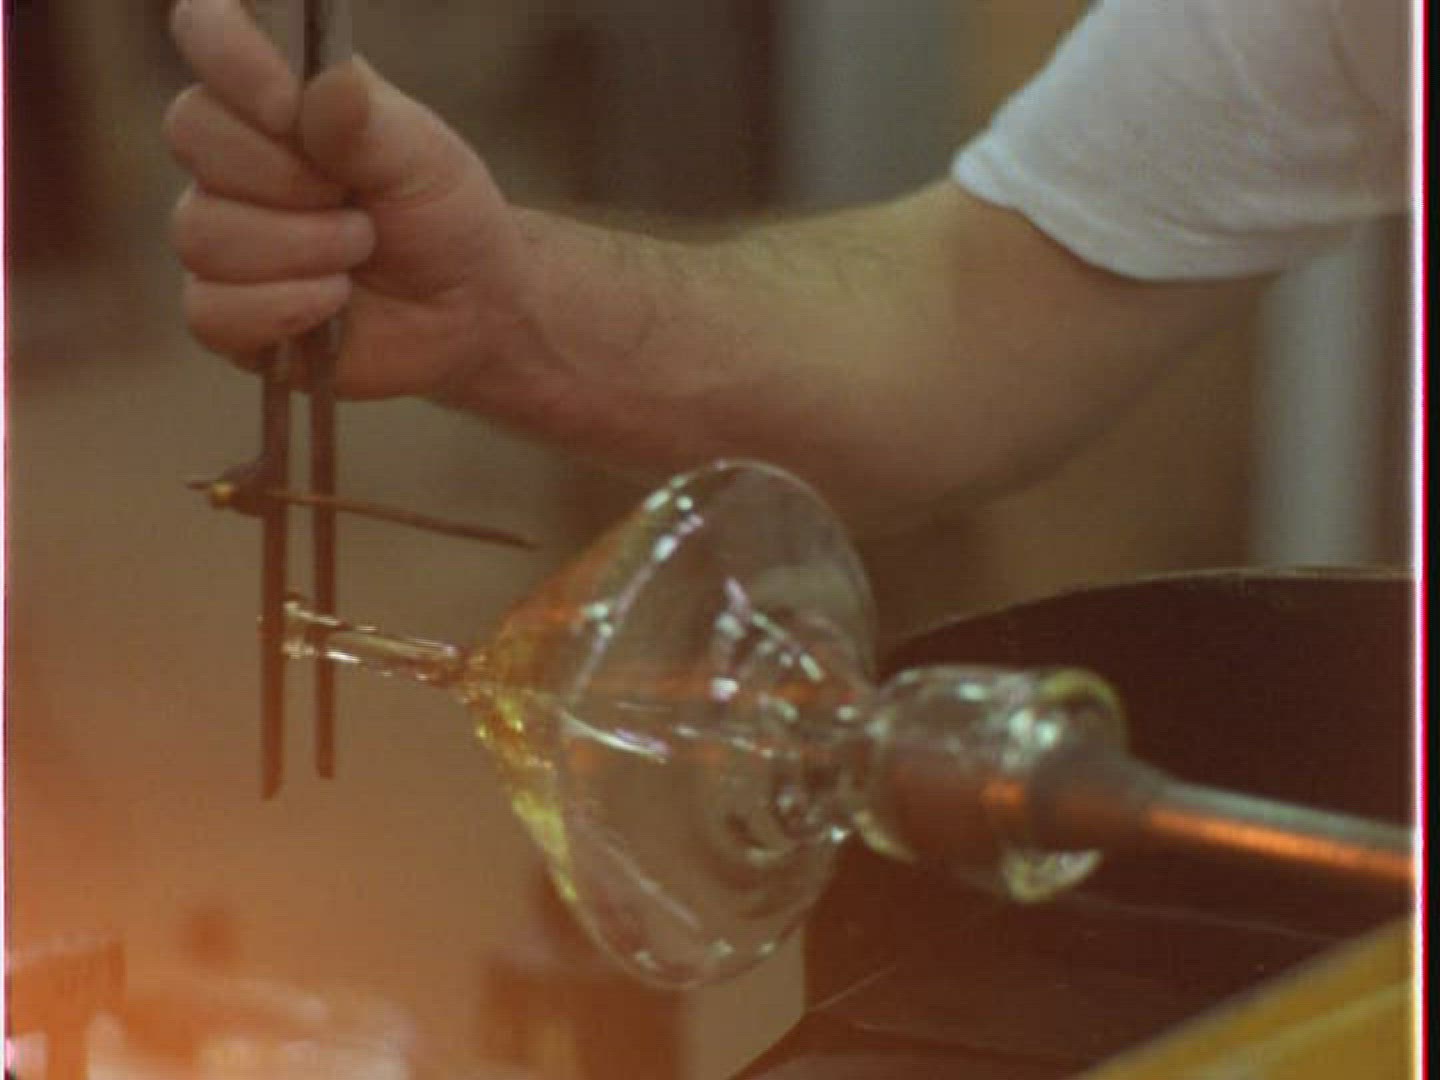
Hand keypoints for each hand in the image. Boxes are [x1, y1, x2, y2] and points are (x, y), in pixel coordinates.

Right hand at [165, 0, 525, 399]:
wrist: (469, 311)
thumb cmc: (443, 220)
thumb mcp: (422, 162)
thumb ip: (366, 123)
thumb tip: (329, 83)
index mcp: (277, 92)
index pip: (206, 29)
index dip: (230, 57)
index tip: (287, 107)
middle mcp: (234, 157)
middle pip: (191, 132)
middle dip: (288, 177)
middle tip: (355, 200)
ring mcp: (222, 235)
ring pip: (199, 230)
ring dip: (300, 248)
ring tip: (359, 250)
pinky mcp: (226, 313)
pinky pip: (210, 309)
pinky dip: (284, 307)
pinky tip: (333, 301)